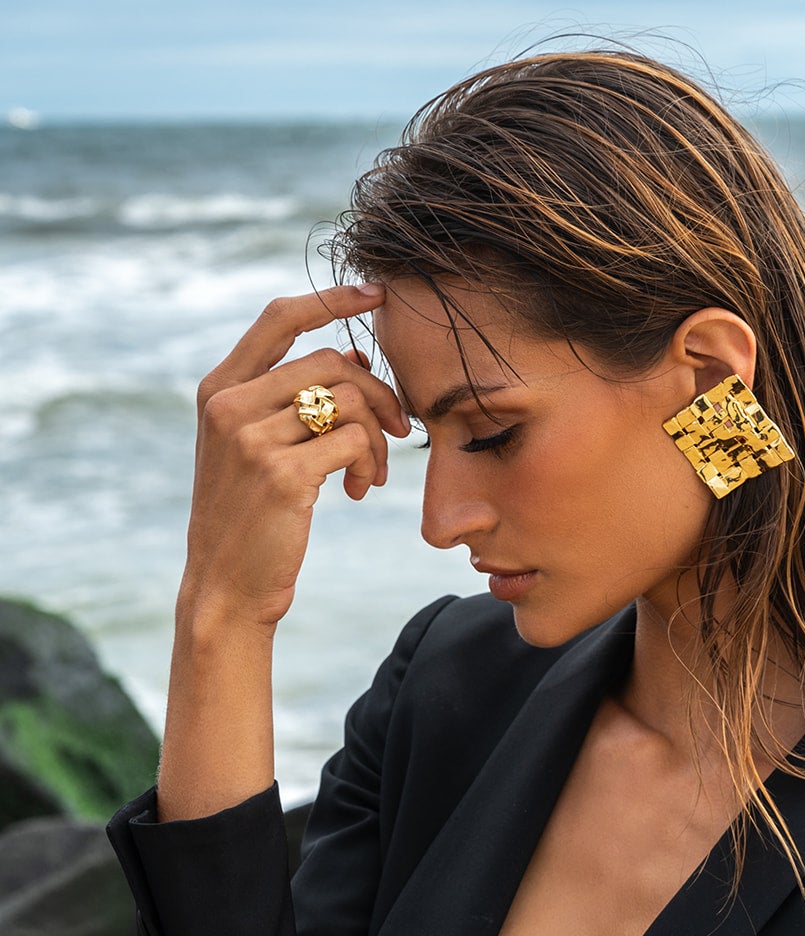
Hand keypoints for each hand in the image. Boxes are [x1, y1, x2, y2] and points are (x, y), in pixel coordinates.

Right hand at [183, 284, 412, 630]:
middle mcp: (229, 405)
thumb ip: (290, 402)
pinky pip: (355, 441)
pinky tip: (359, 491)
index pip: (279, 317)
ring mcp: (252, 438)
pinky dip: (371, 464)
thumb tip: (355, 357)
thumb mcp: (254, 450)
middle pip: (331, 362)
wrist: (226, 586)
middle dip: (379, 394)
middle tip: (398, 432)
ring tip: (372, 473)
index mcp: (219, 389)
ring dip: (378, 438)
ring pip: (349, 401)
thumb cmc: (250, 519)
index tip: (375, 294)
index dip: (331, 299)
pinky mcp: (283, 474)